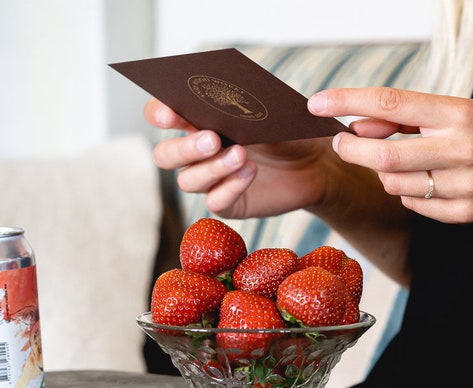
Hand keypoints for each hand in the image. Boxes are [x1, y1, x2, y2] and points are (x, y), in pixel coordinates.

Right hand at [144, 97, 336, 219]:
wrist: (314, 161)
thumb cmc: (286, 130)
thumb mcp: (265, 110)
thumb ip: (239, 105)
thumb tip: (219, 99)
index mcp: (199, 121)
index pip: (164, 116)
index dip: (159, 114)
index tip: (168, 115)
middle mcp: (198, 152)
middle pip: (165, 155)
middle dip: (183, 148)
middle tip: (212, 139)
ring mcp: (210, 180)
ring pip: (187, 181)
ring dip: (212, 167)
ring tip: (241, 154)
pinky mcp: (227, 203)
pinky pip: (215, 201)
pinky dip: (230, 187)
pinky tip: (250, 172)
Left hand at [308, 87, 472, 223]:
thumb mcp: (456, 111)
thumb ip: (407, 119)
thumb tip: (357, 125)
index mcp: (458, 113)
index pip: (391, 103)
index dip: (348, 102)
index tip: (317, 104)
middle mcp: (460, 148)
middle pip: (383, 155)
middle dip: (351, 149)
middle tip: (341, 142)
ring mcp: (463, 184)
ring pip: (392, 184)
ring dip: (383, 172)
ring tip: (402, 161)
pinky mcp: (463, 213)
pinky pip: (412, 204)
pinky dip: (407, 193)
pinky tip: (426, 182)